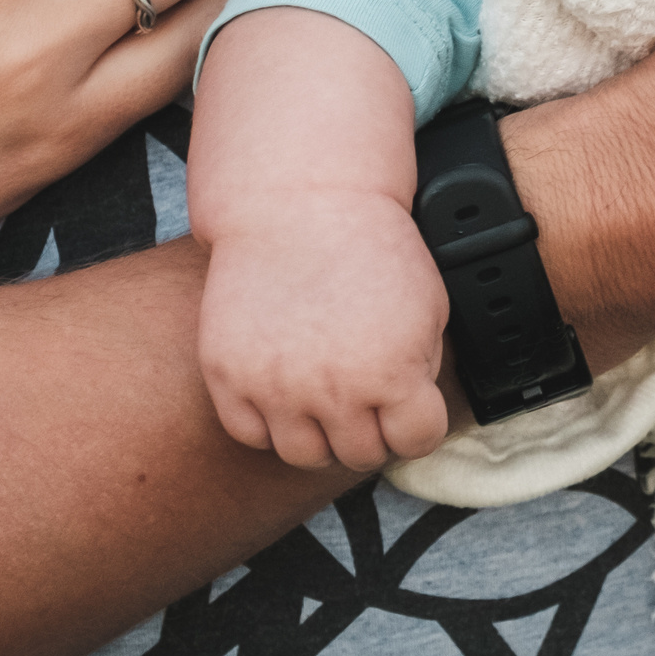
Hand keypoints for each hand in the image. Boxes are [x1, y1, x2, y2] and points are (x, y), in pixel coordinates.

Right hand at [191, 9, 450, 469]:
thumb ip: (424, 369)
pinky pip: (248, 431)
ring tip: (326, 394)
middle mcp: (332, 391)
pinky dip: (268, 420)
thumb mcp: (428, 307)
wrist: (300, 202)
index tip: (409, 402)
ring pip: (302, 452)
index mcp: (392, 375)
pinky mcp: (226, 373)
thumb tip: (412, 417)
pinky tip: (286, 388)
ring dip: (320, 431)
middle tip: (365, 393)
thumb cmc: (373, 249)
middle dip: (371, 427)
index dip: (418, 420)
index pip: (417, 440)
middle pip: (360, 453)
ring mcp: (274, 386)